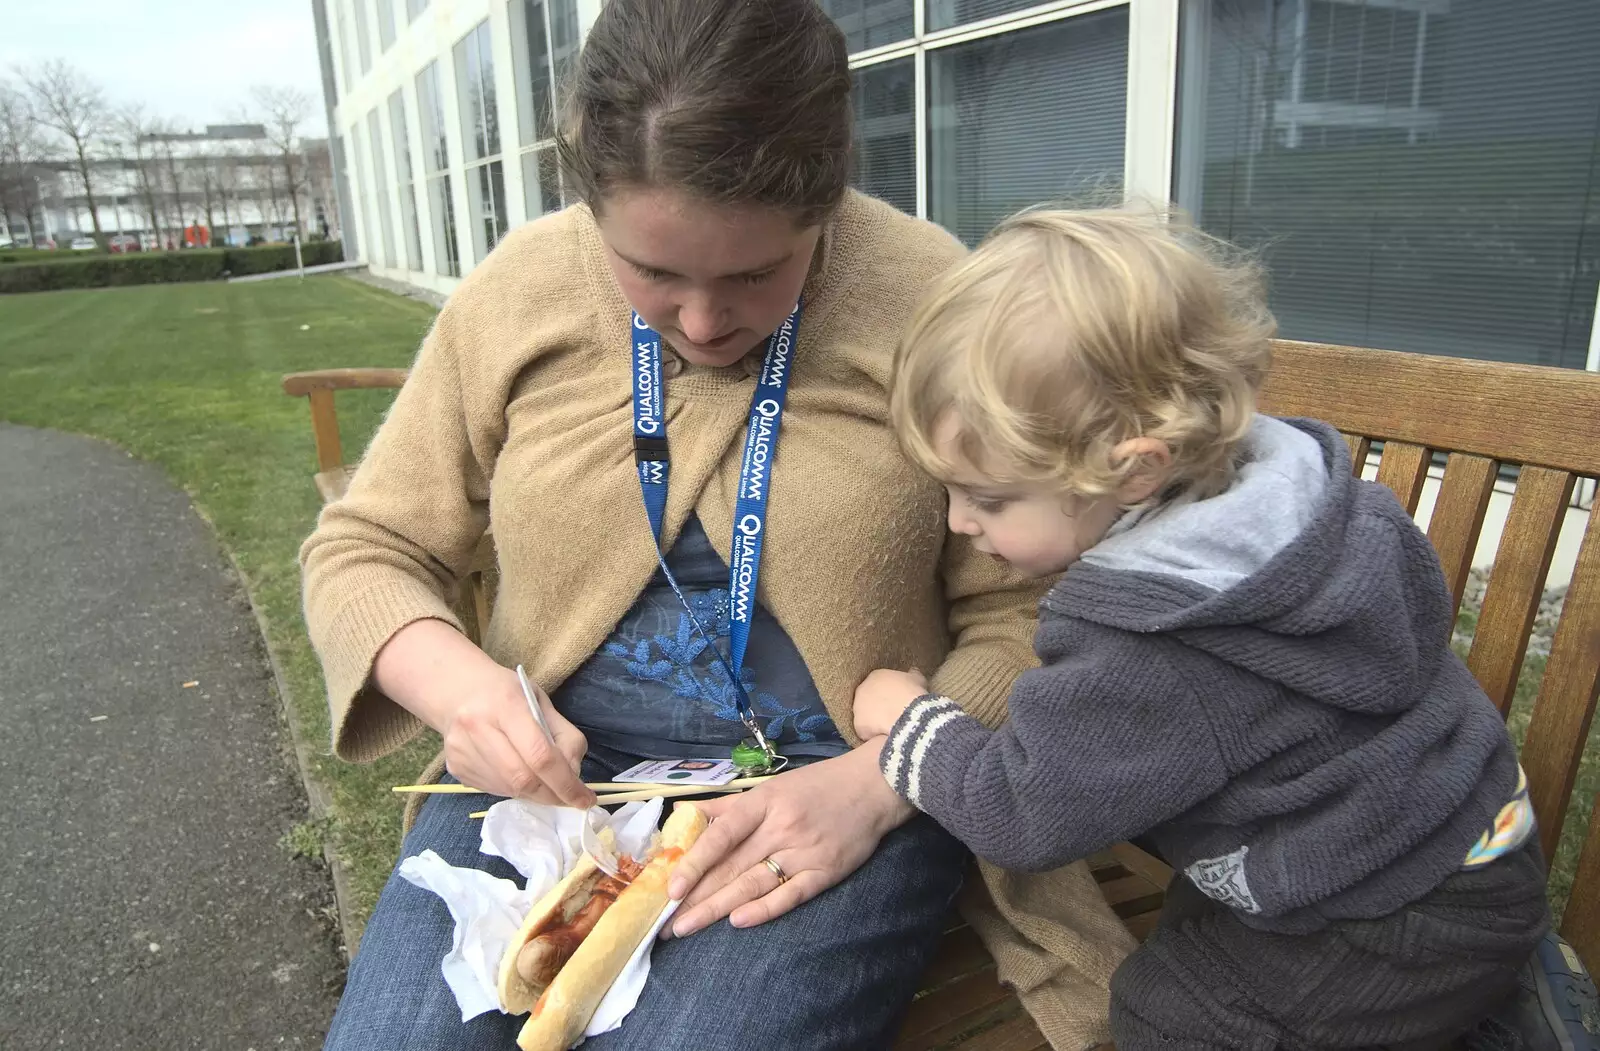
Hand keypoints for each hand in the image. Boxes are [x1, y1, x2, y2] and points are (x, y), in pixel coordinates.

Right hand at [439, 666, 594, 807]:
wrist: (456, 692)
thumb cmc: (507, 694)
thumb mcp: (543, 703)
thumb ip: (565, 737)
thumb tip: (574, 775)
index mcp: (506, 705)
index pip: (541, 755)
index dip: (566, 783)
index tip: (585, 799)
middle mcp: (478, 728)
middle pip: (523, 779)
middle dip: (553, 795)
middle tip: (570, 799)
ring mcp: (462, 751)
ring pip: (509, 790)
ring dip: (535, 794)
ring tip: (545, 783)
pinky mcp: (456, 769)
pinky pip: (494, 790)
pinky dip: (515, 790)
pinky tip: (519, 774)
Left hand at [664, 743, 913, 937]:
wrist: (874, 786)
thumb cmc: (818, 785)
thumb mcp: (772, 786)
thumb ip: (730, 805)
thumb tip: (686, 813)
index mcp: (765, 801)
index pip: (722, 834)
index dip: (695, 861)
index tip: (671, 887)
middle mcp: (782, 827)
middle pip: (732, 866)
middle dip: (697, 896)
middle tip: (666, 923)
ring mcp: (805, 851)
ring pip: (753, 884)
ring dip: (718, 909)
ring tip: (687, 928)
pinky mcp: (826, 871)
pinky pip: (790, 894)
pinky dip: (764, 909)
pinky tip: (738, 921)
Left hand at [852, 667, 928, 739]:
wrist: (908, 714)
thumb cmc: (913, 694)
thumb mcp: (917, 679)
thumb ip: (912, 675)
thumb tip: (913, 671)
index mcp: (875, 676)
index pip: (877, 684)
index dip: (886, 694)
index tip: (895, 701)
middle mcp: (862, 690)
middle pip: (868, 699)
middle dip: (878, 707)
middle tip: (892, 715)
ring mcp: (858, 708)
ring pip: (865, 716)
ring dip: (874, 722)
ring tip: (889, 728)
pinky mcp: (858, 726)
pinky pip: (865, 732)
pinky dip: (873, 735)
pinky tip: (884, 738)